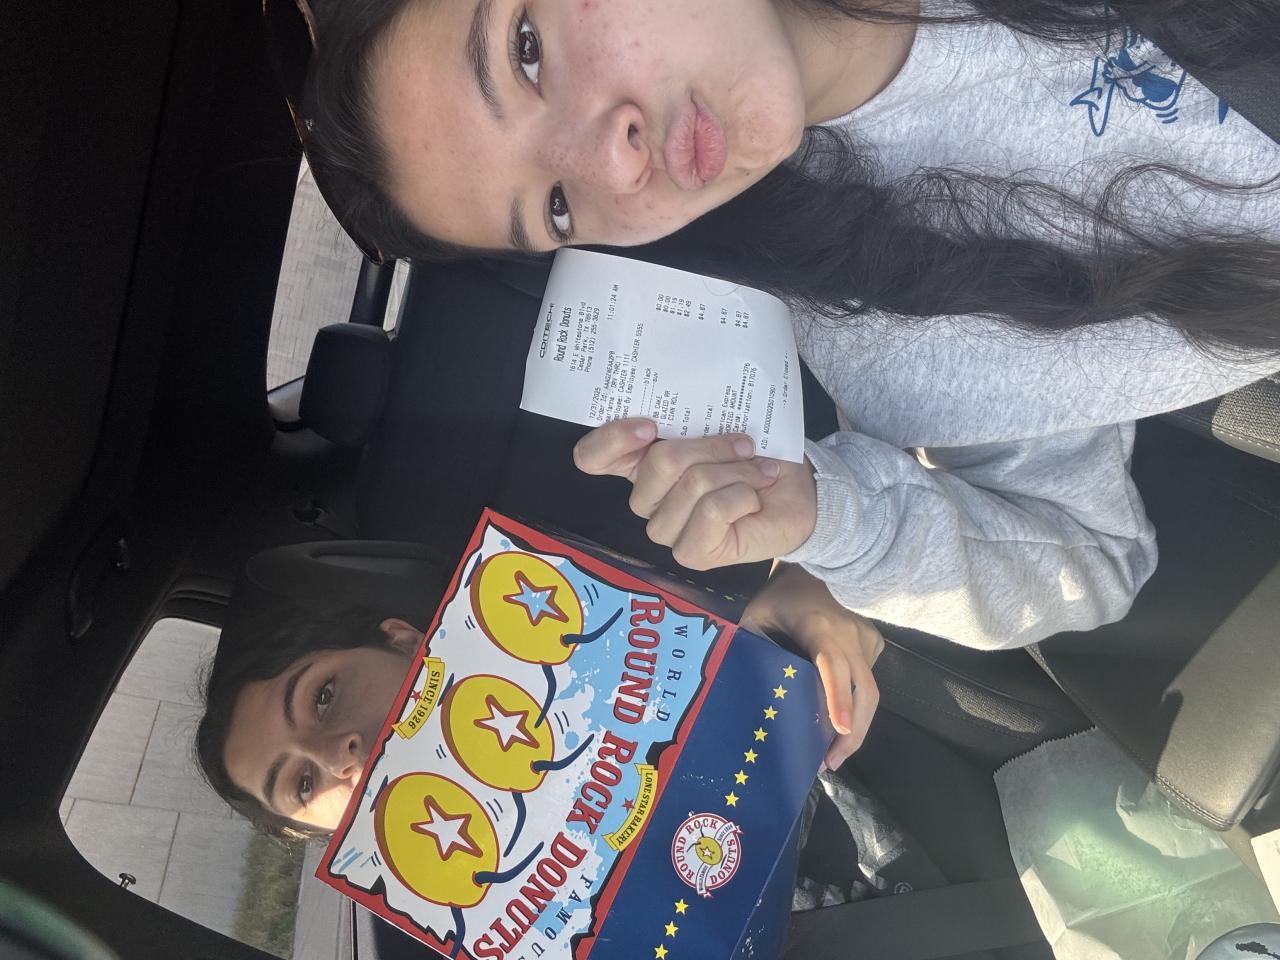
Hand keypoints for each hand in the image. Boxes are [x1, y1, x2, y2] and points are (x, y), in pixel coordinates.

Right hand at [573, 418, 818, 569]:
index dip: (612, 438)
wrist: (798, 493)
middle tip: (745, 445)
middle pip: (659, 462)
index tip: (650, 424)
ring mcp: (666, 530)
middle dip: (712, 446)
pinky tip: (754, 499)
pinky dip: (742, 495)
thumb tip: (676, 410)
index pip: (591, 457)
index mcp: (640, 464)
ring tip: (760, 472)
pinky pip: (711, 510)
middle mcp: (646, 500)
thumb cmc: (756, 457)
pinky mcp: (691, 553)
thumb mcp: (721, 425)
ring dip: (736, 470)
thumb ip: (689, 419)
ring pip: (692, 484)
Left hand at [741, 565, 883, 770]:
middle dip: (852, 733)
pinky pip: (867, 678)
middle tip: (830, 763)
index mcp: (818, 626)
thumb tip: (750, 691)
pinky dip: (856, 702)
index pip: (833, 665)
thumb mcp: (755, 616)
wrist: (817, 560)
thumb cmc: (778, 593)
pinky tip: (838, 718)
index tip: (839, 729)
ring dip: (856, 724)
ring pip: (869, 690)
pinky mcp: (873, 641)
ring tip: (833, 753)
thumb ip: (753, 649)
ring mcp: (866, 638)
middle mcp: (849, 634)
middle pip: (863, 691)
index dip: (838, 697)